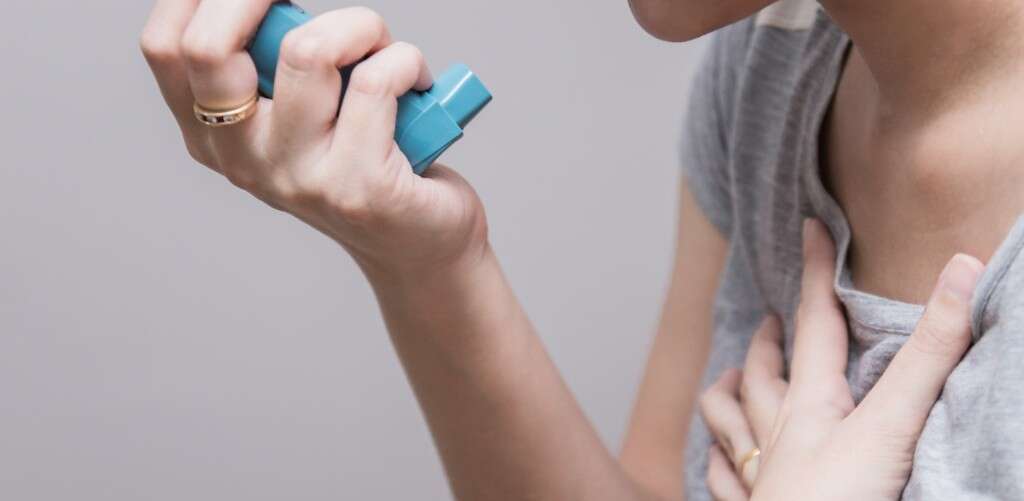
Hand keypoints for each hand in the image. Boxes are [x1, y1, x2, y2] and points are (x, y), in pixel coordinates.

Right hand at [141, 1, 487, 279]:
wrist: (421, 242)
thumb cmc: (367, 160)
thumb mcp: (303, 111)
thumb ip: (278, 66)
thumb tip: (277, 4)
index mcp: (213, 136)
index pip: (166, 48)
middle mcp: (245, 161)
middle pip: (209, 47)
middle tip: (310, 6)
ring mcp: (300, 179)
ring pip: (308, 51)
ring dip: (360, 26)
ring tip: (383, 49)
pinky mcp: (360, 188)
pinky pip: (376, 80)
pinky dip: (405, 60)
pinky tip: (414, 82)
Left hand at [699, 219, 983, 500]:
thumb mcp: (895, 425)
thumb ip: (928, 355)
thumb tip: (960, 268)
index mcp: (811, 405)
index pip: (816, 323)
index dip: (816, 272)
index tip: (810, 227)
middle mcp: (777, 434)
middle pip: (764, 374)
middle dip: (770, 342)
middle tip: (772, 319)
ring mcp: (760, 474)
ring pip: (728, 423)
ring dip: (726, 394)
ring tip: (725, 378)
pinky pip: (723, 479)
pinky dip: (717, 460)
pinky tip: (716, 458)